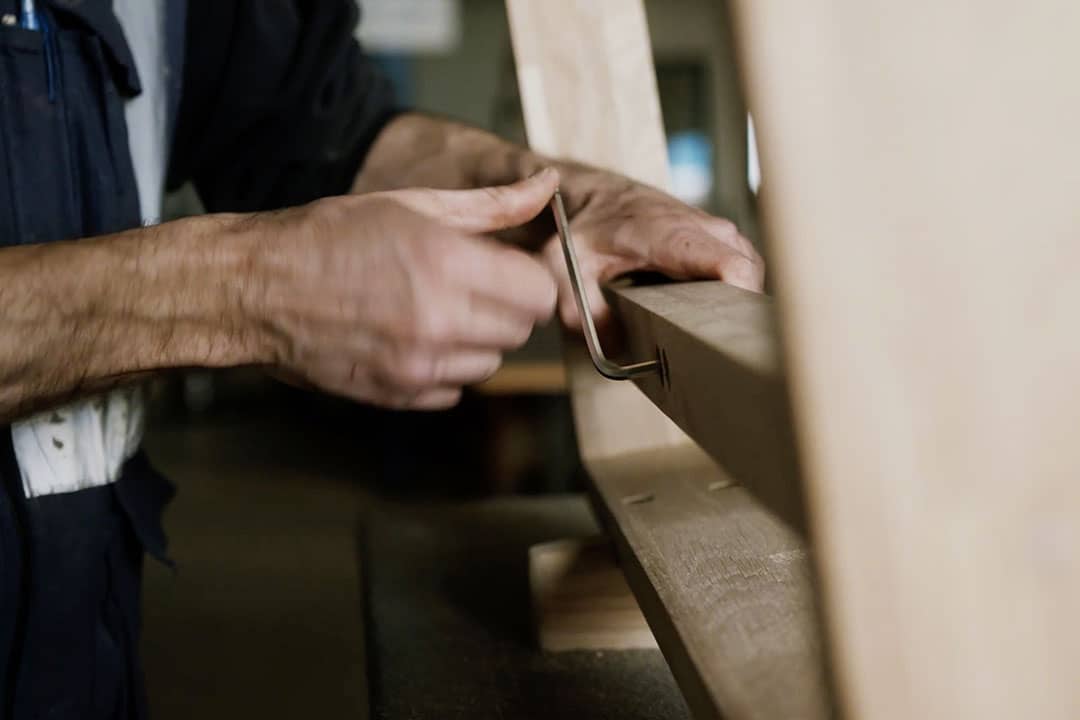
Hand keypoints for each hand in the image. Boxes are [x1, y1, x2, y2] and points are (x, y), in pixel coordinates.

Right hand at [251, 169, 560, 409]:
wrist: (258, 288)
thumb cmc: (332, 236)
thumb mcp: (413, 205)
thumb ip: (492, 205)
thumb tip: (548, 185)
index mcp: (447, 264)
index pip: (539, 294)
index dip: (529, 280)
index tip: (509, 272)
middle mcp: (439, 320)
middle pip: (520, 331)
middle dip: (505, 308)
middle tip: (470, 287)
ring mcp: (418, 365)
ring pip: (491, 364)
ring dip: (477, 341)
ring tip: (436, 312)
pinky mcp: (399, 395)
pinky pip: (454, 390)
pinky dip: (444, 370)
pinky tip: (412, 340)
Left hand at [540, 175, 764, 328]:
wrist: (603, 195)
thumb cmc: (589, 228)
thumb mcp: (567, 265)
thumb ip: (580, 308)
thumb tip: (613, 348)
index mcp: (671, 235)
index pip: (729, 266)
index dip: (741, 301)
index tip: (730, 333)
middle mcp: (705, 230)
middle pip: (748, 279)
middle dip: (738, 315)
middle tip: (714, 348)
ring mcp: (721, 235)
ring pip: (751, 277)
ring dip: (736, 307)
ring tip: (711, 335)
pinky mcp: (726, 243)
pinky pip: (745, 273)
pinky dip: (734, 296)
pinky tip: (710, 315)